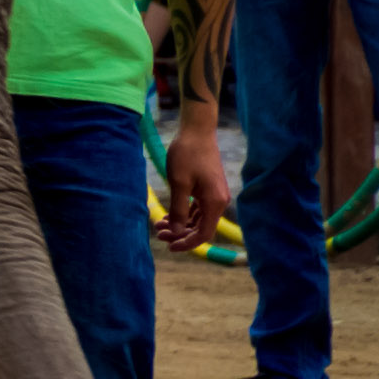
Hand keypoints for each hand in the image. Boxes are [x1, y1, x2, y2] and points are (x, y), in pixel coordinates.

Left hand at [161, 120, 234, 252]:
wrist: (197, 132)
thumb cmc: (186, 155)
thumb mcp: (179, 184)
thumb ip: (179, 210)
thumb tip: (177, 232)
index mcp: (215, 203)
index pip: (204, 234)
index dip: (188, 243)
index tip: (170, 246)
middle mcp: (219, 202)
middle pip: (201, 228)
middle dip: (180, 234)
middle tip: (158, 235)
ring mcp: (215, 195)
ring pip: (199, 219)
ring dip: (181, 225)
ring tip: (159, 226)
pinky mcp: (209, 189)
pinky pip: (198, 209)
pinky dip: (185, 214)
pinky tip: (169, 215)